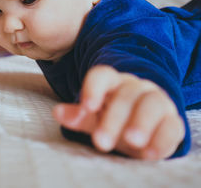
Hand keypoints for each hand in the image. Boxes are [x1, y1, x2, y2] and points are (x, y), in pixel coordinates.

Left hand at [53, 65, 184, 159]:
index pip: (102, 75)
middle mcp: (135, 87)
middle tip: (101, 142)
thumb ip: (78, 116)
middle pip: (125, 95)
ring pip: (151, 104)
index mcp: (112, 83)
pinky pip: (171, 125)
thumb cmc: (114, 121)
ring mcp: (156, 101)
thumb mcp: (94, 119)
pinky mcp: (172, 121)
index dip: (94, 88)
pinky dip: (161, 139)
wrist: (144, 131)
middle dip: (112, 119)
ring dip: (141, 123)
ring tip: (131, 141)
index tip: (87, 106)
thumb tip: (56, 112)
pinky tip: (149, 153)